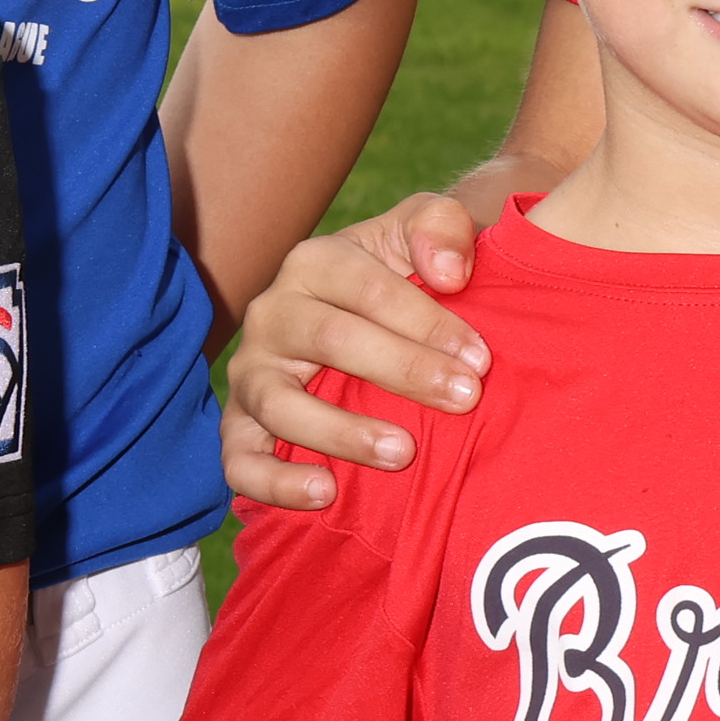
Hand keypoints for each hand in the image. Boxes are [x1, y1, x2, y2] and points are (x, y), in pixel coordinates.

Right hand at [215, 193, 490, 512]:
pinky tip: (326, 492)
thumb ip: (442, 227)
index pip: (369, 289)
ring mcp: (250, 373)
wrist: (360, 317)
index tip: (480, 359)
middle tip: (465, 399)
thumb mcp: (421, 231)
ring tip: (403, 452)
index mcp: (315, 262)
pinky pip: (240, 460)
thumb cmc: (399, 275)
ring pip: (280, 403)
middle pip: (331, 339)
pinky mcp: (239, 426)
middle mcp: (273, 313)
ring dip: (343, 432)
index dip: (427, 322)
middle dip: (404, 371)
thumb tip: (449, 273)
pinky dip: (275, 482)